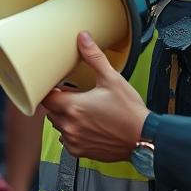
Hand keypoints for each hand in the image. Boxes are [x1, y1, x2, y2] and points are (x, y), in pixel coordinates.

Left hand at [40, 32, 149, 162]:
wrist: (143, 138)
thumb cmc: (129, 111)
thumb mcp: (112, 79)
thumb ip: (94, 57)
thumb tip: (83, 39)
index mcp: (74, 107)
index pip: (47, 98)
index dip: (51, 91)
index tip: (59, 87)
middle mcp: (70, 126)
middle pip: (51, 112)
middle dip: (60, 103)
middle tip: (75, 96)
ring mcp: (74, 140)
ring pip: (58, 126)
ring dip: (65, 118)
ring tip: (83, 110)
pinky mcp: (80, 151)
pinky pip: (67, 140)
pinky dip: (73, 132)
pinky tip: (88, 125)